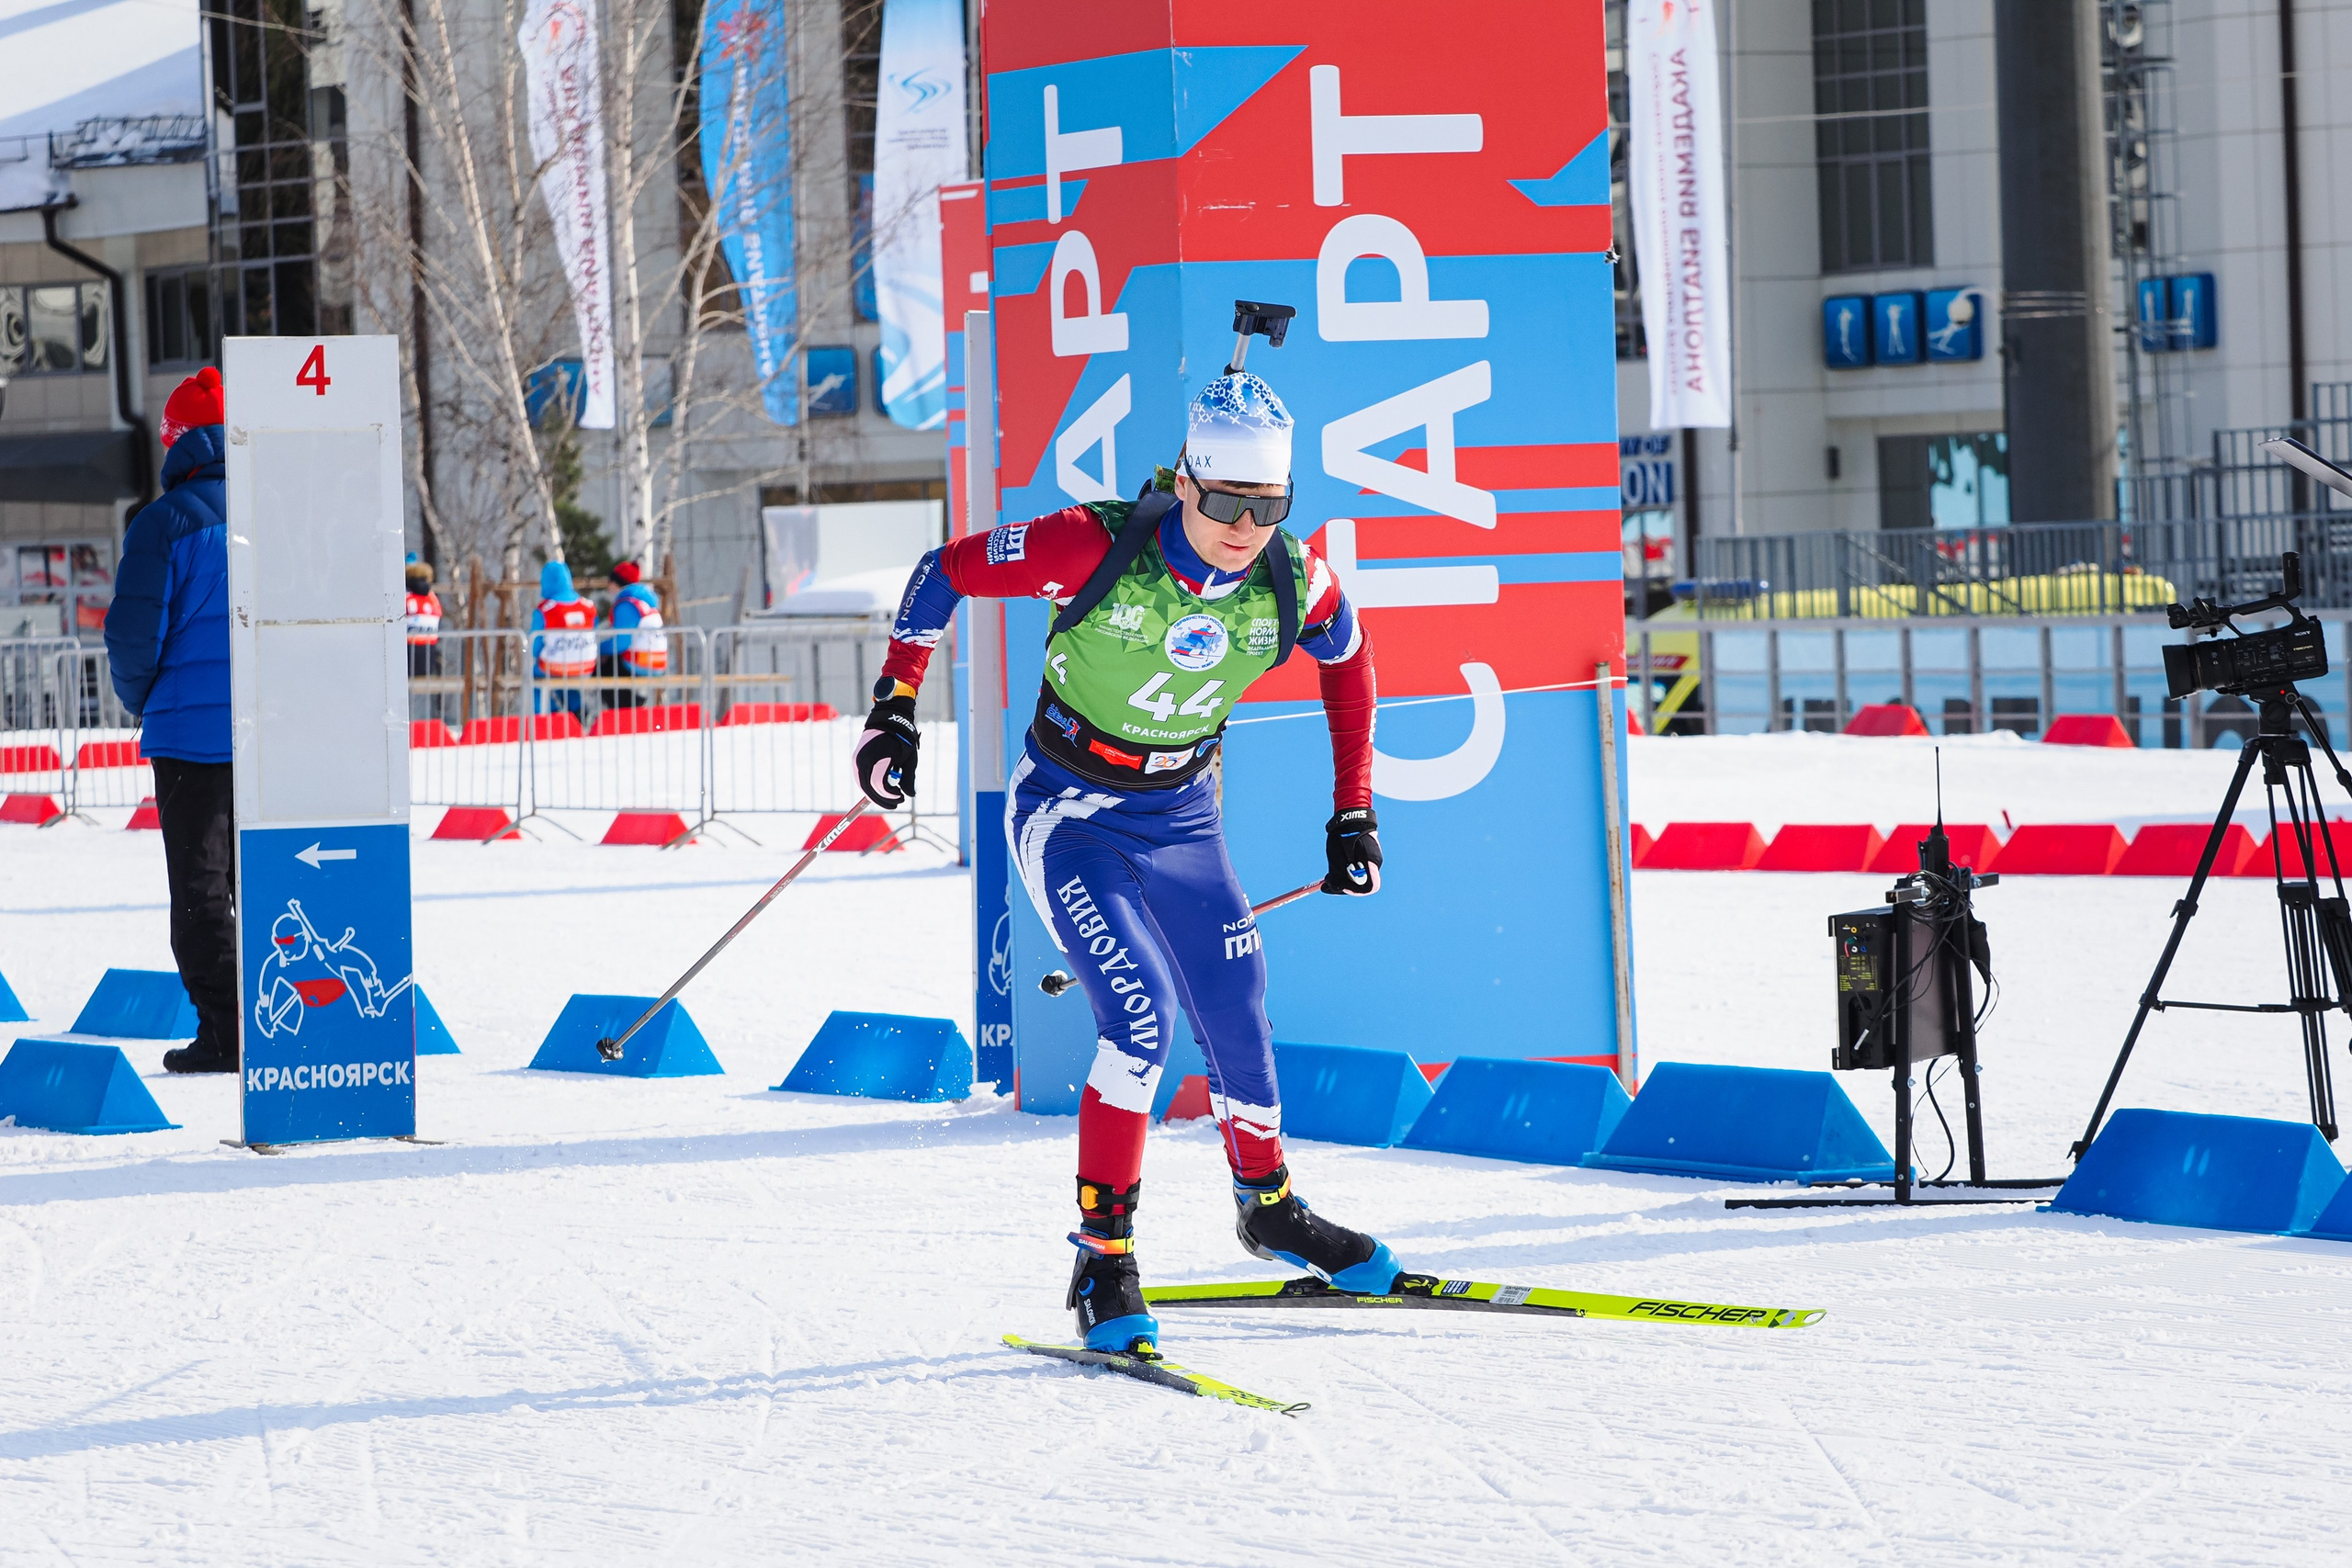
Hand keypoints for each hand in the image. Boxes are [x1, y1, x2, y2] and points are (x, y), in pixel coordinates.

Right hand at [855, 678, 920, 806]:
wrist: (888, 719)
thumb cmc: (902, 738)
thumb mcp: (909, 759)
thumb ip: (908, 778)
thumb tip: (910, 795)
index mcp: (877, 758)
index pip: (879, 785)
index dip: (890, 796)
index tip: (901, 798)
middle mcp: (863, 759)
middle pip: (868, 788)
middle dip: (882, 799)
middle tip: (896, 803)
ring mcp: (857, 759)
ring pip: (862, 784)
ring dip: (875, 794)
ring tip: (889, 797)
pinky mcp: (856, 759)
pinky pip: (861, 778)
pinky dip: (869, 786)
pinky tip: (881, 790)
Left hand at [1322, 807, 1381, 894]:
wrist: (1350, 816)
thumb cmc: (1343, 834)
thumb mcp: (1336, 857)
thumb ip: (1337, 875)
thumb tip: (1332, 889)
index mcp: (1371, 862)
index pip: (1370, 887)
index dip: (1354, 891)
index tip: (1340, 886)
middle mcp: (1375, 863)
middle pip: (1363, 884)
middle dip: (1345, 885)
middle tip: (1328, 881)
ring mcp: (1373, 859)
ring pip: (1360, 877)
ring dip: (1345, 878)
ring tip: (1329, 873)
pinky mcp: (1368, 856)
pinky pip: (1359, 869)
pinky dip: (1348, 871)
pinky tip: (1336, 866)